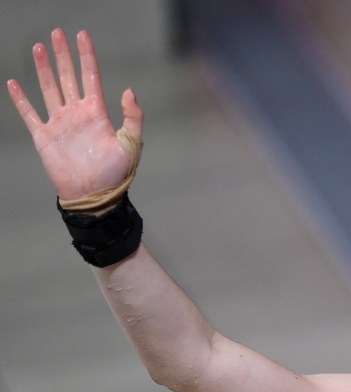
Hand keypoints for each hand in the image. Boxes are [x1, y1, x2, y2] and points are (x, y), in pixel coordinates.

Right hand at [7, 28, 142, 200]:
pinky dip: (21, 99)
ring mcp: (60, 123)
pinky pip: (30, 114)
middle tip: (57, 33)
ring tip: (39, 47)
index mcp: (97, 113)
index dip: (87, 56)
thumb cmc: (116, 173)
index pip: (91, 77)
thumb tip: (129, 90)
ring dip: (43, 68)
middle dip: (63, 55)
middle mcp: (77, 114)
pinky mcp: (44, 137)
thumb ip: (133, 117)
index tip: (82, 35)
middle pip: (68, 77)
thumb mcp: (131, 144)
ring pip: (49, 89)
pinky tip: (14, 83)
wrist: (94, 196)